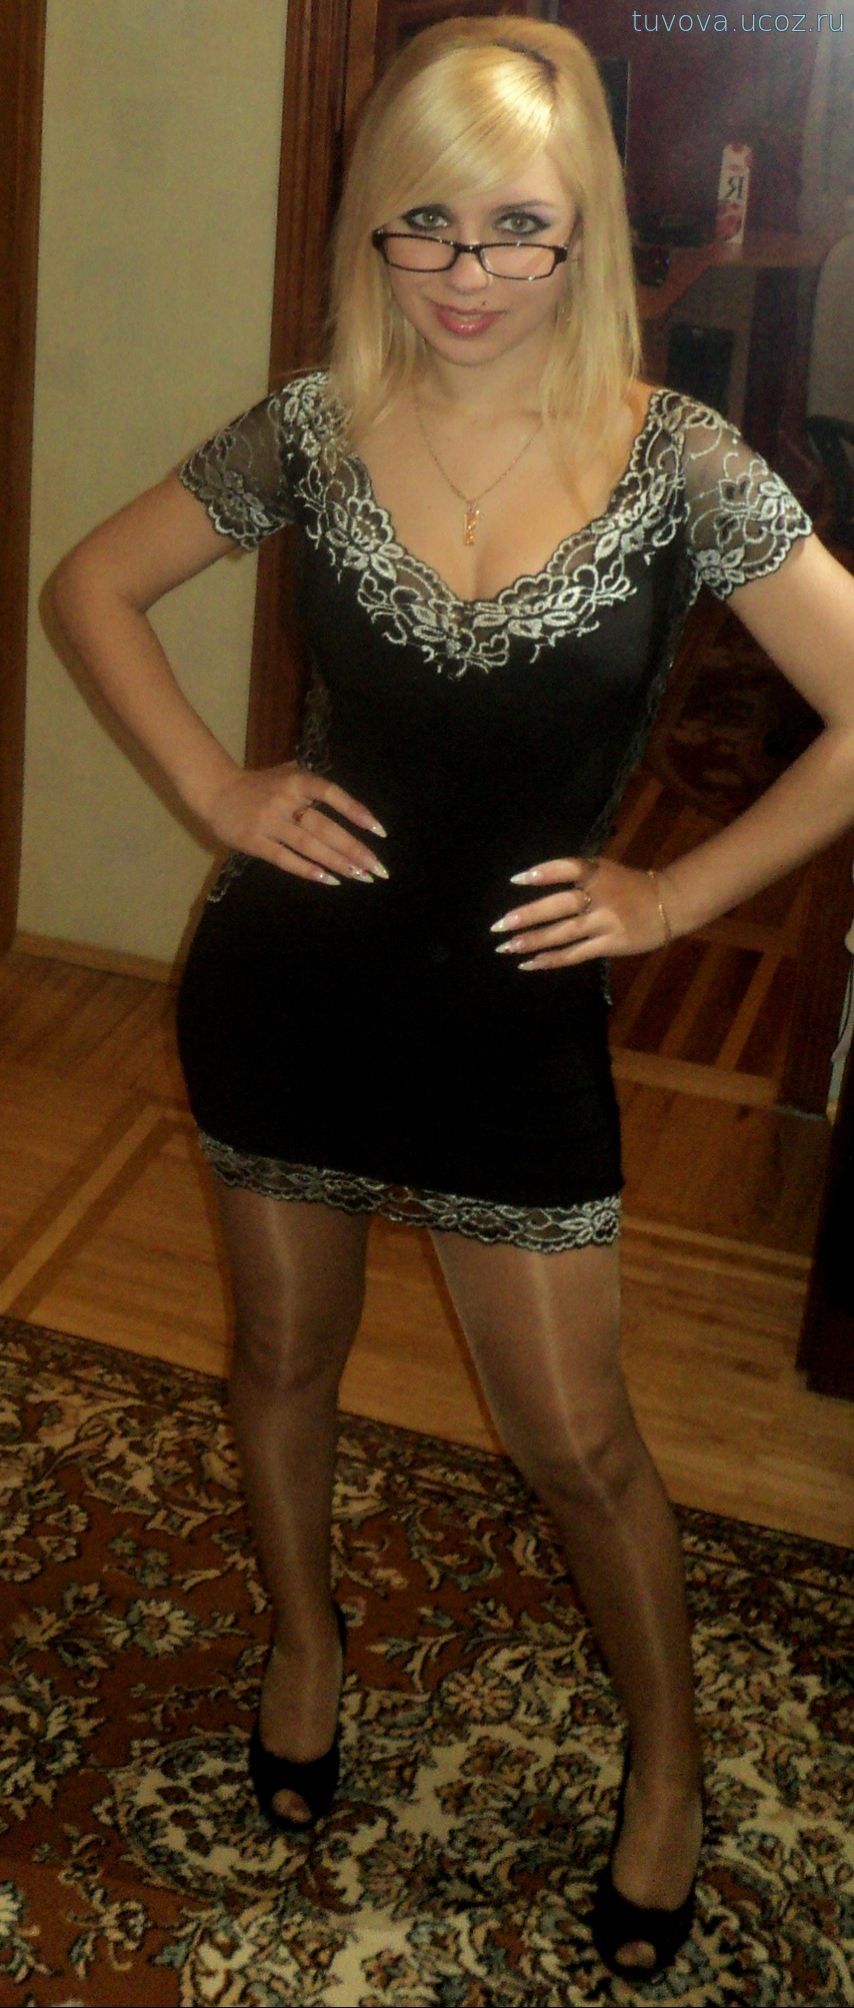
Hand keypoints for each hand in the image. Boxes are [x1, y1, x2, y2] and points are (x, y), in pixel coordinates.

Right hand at [204, 761, 387, 883]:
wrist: (215, 792)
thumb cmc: (259, 785)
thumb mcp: (286, 773)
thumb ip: (314, 785)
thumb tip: (349, 805)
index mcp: (296, 780)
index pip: (331, 793)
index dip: (356, 811)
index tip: (379, 832)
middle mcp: (284, 800)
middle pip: (324, 827)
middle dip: (354, 849)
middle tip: (377, 869)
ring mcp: (269, 822)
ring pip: (309, 846)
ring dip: (337, 862)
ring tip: (360, 876)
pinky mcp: (254, 842)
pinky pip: (285, 858)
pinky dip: (307, 870)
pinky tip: (329, 880)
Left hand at [490, 855, 673, 968]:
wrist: (670, 903)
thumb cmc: (629, 885)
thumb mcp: (605, 869)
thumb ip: (578, 874)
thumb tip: (536, 883)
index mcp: (597, 872)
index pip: (567, 868)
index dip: (542, 873)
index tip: (516, 880)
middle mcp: (600, 896)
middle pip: (559, 905)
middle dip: (526, 916)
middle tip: (498, 926)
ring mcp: (606, 922)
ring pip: (563, 933)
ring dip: (533, 941)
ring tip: (507, 947)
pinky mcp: (611, 943)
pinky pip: (576, 954)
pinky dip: (552, 959)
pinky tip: (530, 963)